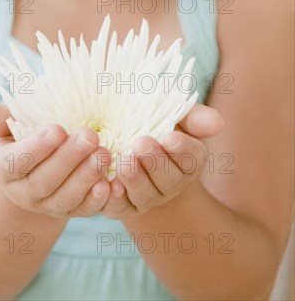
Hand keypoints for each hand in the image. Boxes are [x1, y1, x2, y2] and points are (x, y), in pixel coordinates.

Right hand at [0, 103, 110, 218]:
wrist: (42, 160)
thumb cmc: (25, 133)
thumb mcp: (9, 123)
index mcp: (3, 168)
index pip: (15, 162)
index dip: (36, 148)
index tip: (58, 129)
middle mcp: (22, 192)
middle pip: (43, 181)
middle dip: (68, 159)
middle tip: (90, 136)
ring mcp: (47, 205)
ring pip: (64, 199)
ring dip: (86, 178)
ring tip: (104, 154)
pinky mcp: (71, 211)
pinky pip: (83, 211)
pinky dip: (97, 200)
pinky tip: (110, 184)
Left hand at [101, 103, 224, 218]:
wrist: (125, 140)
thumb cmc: (154, 123)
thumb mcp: (175, 115)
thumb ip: (194, 117)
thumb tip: (218, 123)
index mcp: (188, 160)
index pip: (192, 158)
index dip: (182, 149)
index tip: (170, 137)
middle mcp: (171, 184)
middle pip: (169, 180)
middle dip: (155, 162)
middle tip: (141, 143)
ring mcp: (147, 198)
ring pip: (145, 196)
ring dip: (135, 180)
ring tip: (124, 162)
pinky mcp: (122, 206)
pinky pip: (119, 208)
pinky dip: (114, 199)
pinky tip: (108, 184)